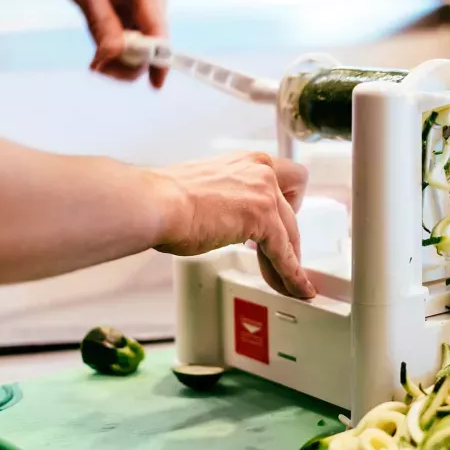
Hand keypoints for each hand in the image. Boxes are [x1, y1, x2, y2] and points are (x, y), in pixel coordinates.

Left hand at [41, 0, 168, 88]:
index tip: (155, 86)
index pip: (158, 30)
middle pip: (152, 42)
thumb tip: (114, 58)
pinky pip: (134, 37)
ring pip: (143, 43)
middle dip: (127, 61)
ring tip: (94, 60)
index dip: (158, 60)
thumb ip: (101, 24)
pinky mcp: (139, 6)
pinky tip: (101, 47)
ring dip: (121, 57)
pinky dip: (118, 48)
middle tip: (95, 67)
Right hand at [154, 152, 315, 298]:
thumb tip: (228, 220)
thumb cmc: (167, 200)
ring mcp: (265, 193)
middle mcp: (261, 171)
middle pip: (292, 212)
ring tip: (290, 284)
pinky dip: (290, 274)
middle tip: (283, 258)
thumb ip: (227, 200)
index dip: (287, 205)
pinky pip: (285, 253)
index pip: (285, 181)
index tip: (281, 223)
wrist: (156, 204)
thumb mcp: (207, 190)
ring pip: (291, 235)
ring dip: (290, 262)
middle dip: (289, 239)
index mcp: (247, 162)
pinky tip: (293, 287)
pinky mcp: (264, 218)